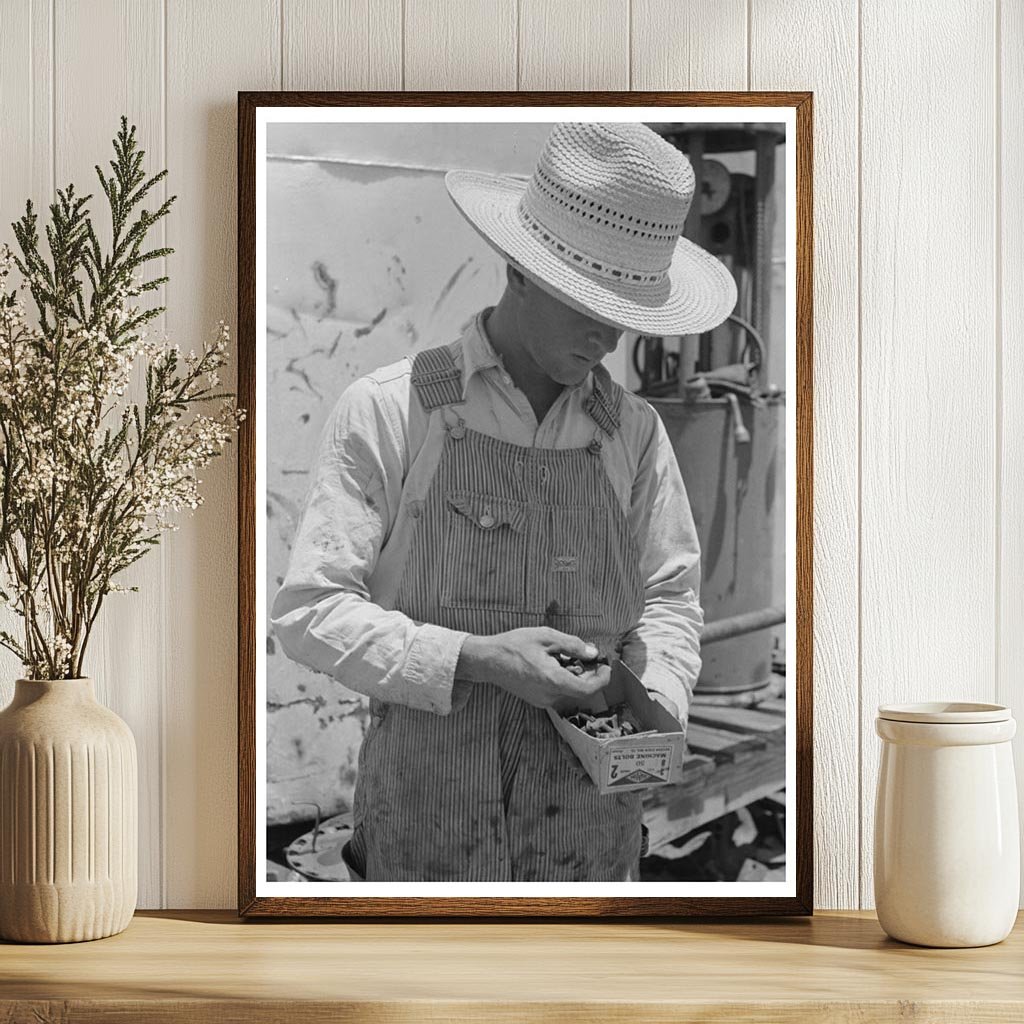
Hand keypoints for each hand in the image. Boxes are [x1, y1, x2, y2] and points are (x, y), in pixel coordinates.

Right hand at [456, 627, 610, 709]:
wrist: (487, 660)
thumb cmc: (514, 645)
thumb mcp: (546, 636)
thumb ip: (572, 645)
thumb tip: (593, 652)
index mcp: (554, 680)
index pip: (589, 689)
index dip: (602, 678)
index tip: (605, 664)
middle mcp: (549, 696)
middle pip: (581, 690)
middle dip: (590, 673)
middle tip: (590, 653)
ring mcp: (542, 700)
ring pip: (570, 690)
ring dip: (577, 675)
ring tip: (570, 655)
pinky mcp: (536, 699)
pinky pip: (558, 691)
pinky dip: (565, 679)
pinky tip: (557, 663)